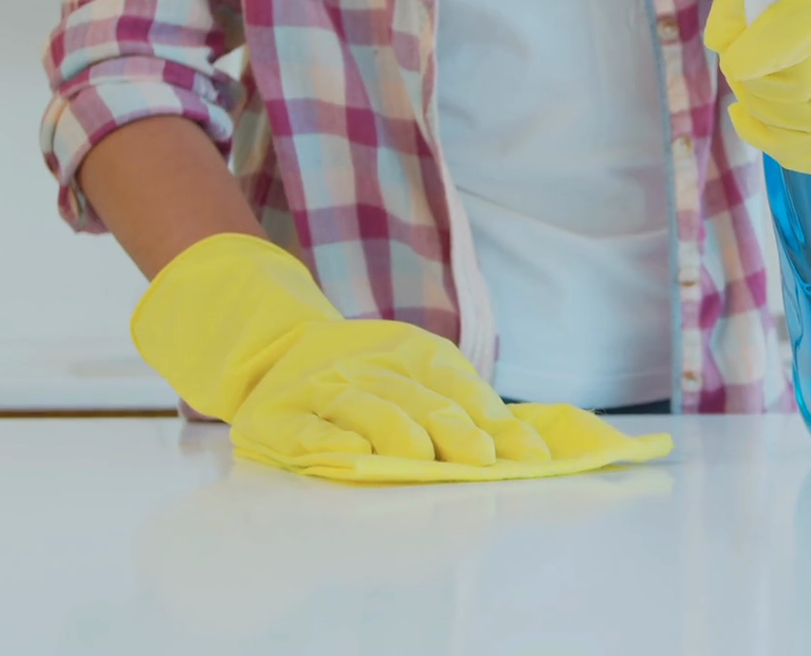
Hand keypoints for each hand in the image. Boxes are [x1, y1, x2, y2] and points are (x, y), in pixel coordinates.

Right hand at [130, 234, 549, 467]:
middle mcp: (372, 368)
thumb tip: (535, 450)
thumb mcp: (419, 374)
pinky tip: (350, 455)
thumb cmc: (369, 377)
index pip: (464, 391)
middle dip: (455, 431)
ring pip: (366, 409)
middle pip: (419, 400)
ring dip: (396, 433)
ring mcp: (323, 392)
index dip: (499, 426)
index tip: (531, 460)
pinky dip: (328, 442)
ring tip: (422, 459)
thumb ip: (469, 408)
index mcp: (416, 356)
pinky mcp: (278, 419)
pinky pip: (305, 430)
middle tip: (483, 462)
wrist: (275, 348)